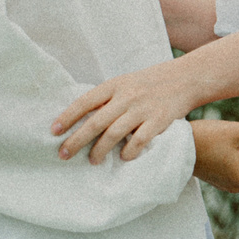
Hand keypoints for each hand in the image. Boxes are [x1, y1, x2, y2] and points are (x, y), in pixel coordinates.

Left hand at [53, 57, 209, 163]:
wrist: (185, 78)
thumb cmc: (150, 83)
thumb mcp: (126, 83)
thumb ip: (107, 98)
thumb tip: (80, 118)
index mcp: (114, 85)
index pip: (85, 101)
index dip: (68, 116)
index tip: (53, 131)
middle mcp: (126, 97)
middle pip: (95, 122)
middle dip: (77, 140)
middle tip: (64, 155)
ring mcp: (143, 109)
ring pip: (114, 134)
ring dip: (100, 150)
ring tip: (93, 160)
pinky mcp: (159, 121)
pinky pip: (139, 141)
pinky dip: (129, 152)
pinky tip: (123, 158)